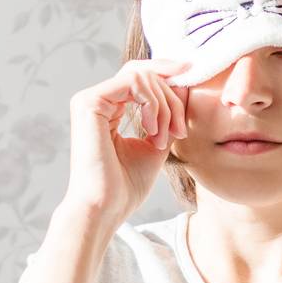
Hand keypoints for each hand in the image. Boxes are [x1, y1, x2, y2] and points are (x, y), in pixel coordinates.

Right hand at [65, 58, 192, 223]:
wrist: (105, 208)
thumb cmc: (125, 186)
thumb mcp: (155, 146)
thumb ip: (166, 118)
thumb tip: (183, 87)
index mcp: (107, 109)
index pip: (140, 78)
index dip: (167, 75)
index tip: (192, 77)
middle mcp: (96, 100)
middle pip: (144, 74)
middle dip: (171, 98)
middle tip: (180, 131)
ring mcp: (90, 100)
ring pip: (142, 77)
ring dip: (164, 106)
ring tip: (163, 138)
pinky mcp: (89, 103)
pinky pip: (134, 83)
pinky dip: (153, 105)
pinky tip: (152, 131)